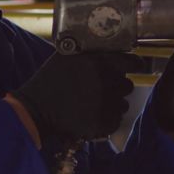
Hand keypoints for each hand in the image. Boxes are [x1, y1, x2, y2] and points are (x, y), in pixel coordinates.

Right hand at [12, 52, 143, 143]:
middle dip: (117, 87)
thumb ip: (92, 53)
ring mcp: (105, 103)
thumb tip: (113, 50)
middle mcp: (106, 81)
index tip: (136, 66)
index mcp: (99, 61)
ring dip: (112, 105)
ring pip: (123, 104)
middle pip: (127, 85)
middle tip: (101, 90)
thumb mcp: (69, 56)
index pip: (132, 62)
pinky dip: (106, 121)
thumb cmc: (50, 79)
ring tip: (93, 104)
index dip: (135, 64)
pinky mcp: (102, 123)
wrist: (36, 108)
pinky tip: (90, 116)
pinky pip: (115, 121)